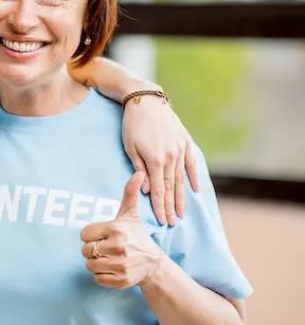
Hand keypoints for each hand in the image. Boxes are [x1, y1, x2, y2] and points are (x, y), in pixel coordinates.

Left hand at [80, 172, 164, 288]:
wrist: (153, 264)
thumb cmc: (136, 236)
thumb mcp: (130, 215)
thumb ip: (129, 194)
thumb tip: (138, 173)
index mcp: (116, 229)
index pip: (84, 234)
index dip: (91, 236)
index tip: (102, 236)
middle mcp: (118, 246)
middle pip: (85, 250)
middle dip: (92, 250)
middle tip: (105, 249)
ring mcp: (120, 264)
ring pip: (89, 265)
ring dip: (96, 263)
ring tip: (108, 258)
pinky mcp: (121, 280)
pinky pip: (97, 279)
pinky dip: (102, 276)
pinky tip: (113, 269)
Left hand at [122, 96, 198, 225]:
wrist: (145, 101)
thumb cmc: (132, 125)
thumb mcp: (130, 147)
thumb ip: (139, 170)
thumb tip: (148, 190)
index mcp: (154, 160)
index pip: (159, 190)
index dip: (160, 207)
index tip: (162, 221)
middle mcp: (170, 156)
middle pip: (172, 188)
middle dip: (171, 207)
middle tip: (172, 224)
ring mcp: (180, 149)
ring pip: (182, 178)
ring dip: (182, 197)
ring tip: (182, 213)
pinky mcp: (185, 142)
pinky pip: (191, 163)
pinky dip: (193, 177)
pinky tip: (195, 190)